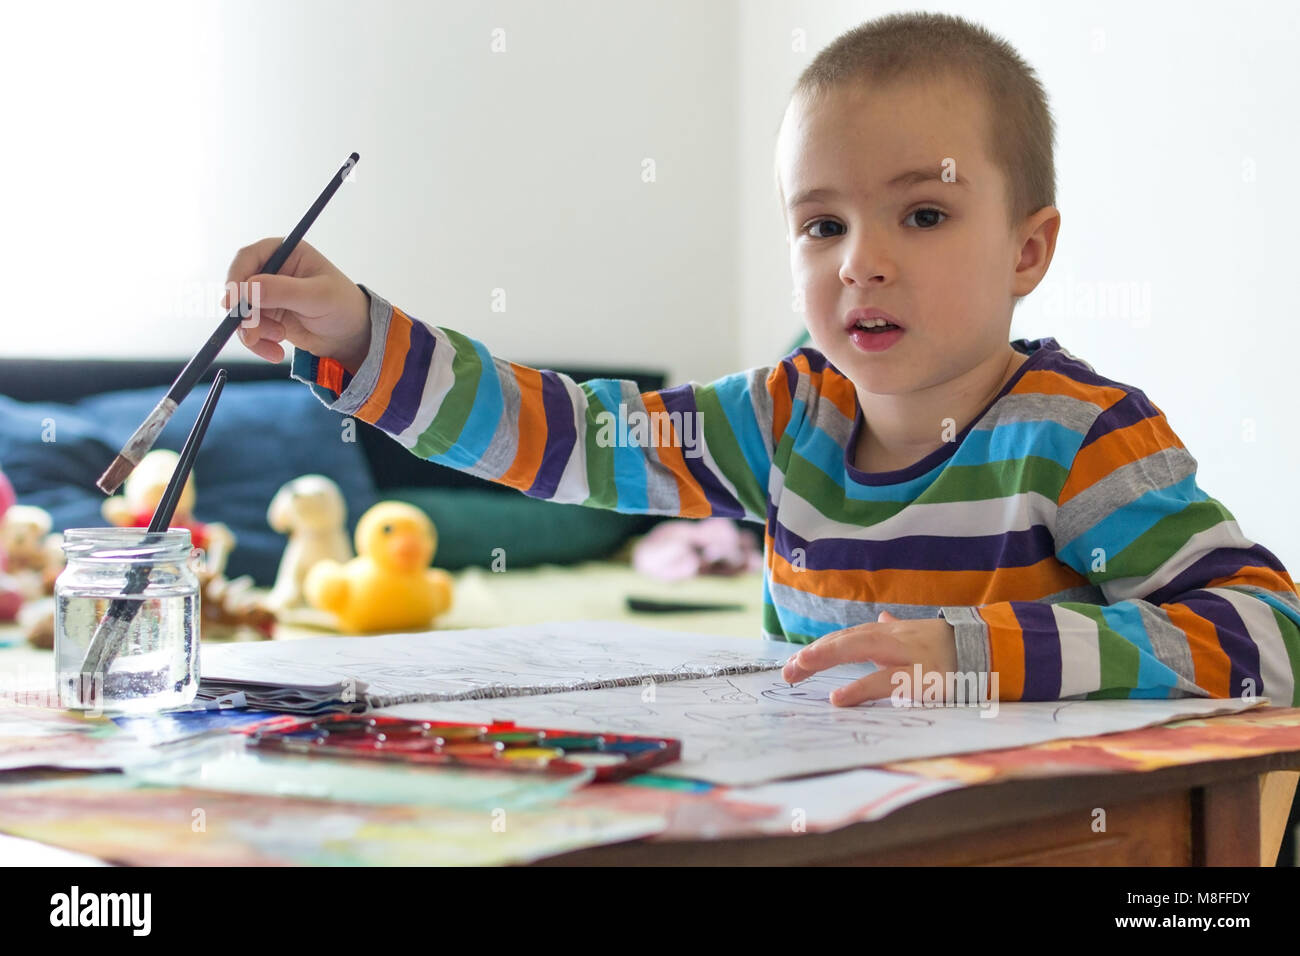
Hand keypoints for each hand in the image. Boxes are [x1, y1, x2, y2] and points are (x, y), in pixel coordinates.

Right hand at [223, 238, 370, 371]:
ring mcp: (267, 295)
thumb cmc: (343, 307)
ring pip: (240, 311)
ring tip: (278, 340)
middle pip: (239, 286)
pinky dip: (257, 342)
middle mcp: (273, 270)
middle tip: (252, 332)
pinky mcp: (266, 316)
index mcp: (286, 252)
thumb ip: (282, 291)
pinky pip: (248, 329)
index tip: (233, 302)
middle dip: (243, 312)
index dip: (236, 278)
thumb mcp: (317, 297)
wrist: (351, 336)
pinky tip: (275, 352)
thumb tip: (247, 288)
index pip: (248, 257)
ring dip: (252, 330)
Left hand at [781, 610, 958, 706]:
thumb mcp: (917, 634)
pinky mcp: (920, 678)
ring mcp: (907, 655)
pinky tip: (838, 698)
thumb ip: (894, 629)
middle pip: (847, 640)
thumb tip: (879, 617)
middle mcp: (894, 638)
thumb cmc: (950, 646)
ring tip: (798, 670)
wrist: (989, 649)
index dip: (820, 649)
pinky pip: (885, 682)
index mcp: (891, 632)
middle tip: (787, 671)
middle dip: (815, 654)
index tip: (795, 663)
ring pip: (860, 649)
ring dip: (827, 657)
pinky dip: (859, 689)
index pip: (847, 637)